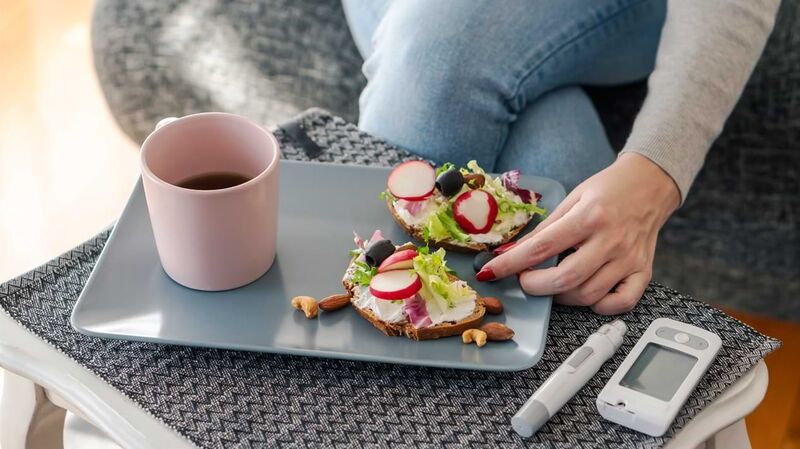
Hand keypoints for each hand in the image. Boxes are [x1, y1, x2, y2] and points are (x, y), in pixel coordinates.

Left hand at [477, 153, 680, 313]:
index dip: (511, 263)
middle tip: (525, 280)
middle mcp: (611, 240)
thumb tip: (513, 253)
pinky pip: (620, 303)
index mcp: (589, 217)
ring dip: (561, 297)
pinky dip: (599, 306)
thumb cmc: (608, 190)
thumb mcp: (572, 198)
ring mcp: (629, 259)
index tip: (490, 272)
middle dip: (535, 286)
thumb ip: (545, 229)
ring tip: (552, 284)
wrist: (651, 183)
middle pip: (565, 279)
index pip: (541, 247)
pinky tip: (585, 294)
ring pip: (588, 295)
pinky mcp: (643, 271)